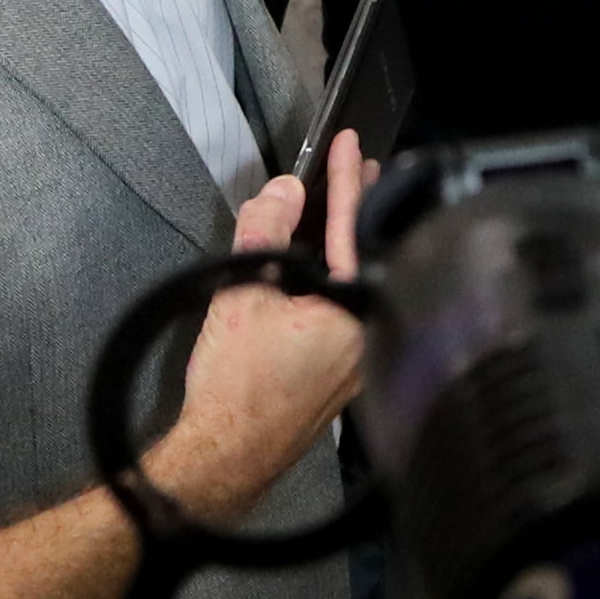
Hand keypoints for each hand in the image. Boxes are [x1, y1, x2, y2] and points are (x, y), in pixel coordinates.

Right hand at [148, 137, 371, 522]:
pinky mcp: (348, 376)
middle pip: (368, 254)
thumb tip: (284, 190)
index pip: (353, 228)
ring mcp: (365, 360)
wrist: (226, 455)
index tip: (345, 143)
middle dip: (358, 208)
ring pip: (361, 283)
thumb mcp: (245, 290)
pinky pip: (351, 311)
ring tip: (342, 206)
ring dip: (349, 244)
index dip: (345, 178)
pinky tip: (324, 268)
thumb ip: (268, 231)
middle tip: (357, 165)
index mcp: (358, 311)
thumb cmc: (235, 385)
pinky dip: (339, 280)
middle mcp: (373, 335)